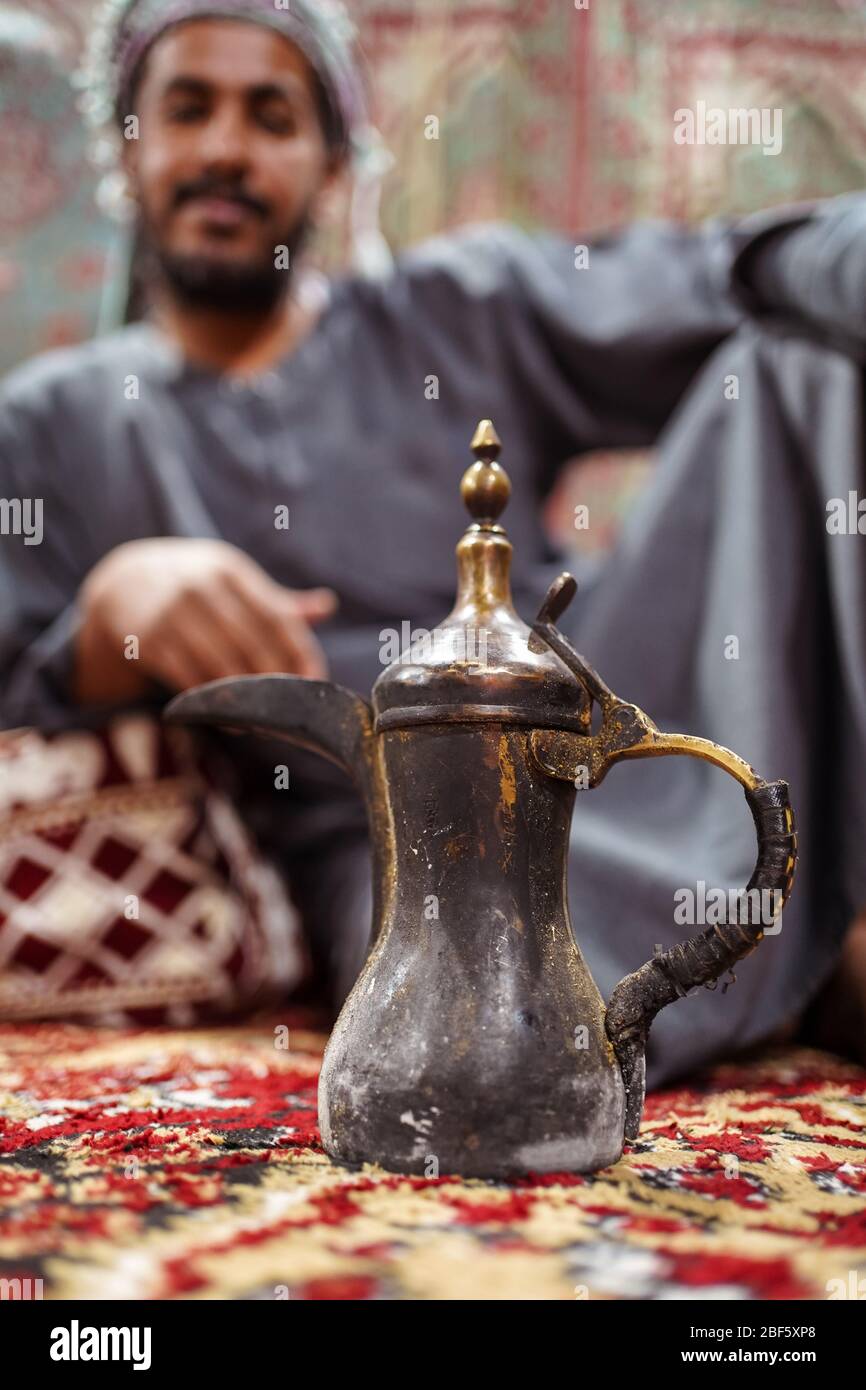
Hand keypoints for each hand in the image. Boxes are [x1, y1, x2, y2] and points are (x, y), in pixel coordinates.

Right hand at [74, 537, 336, 702]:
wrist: (122, 582)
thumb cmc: (193, 586)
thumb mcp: (230, 581)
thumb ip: (275, 601)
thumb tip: (327, 606)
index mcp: (231, 571)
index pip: (277, 616)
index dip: (300, 652)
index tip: (316, 681)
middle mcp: (201, 587)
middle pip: (252, 645)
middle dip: (276, 681)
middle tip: (291, 709)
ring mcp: (172, 613)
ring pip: (221, 666)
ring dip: (245, 700)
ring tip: (261, 721)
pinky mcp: (149, 640)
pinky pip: (190, 678)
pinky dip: (214, 703)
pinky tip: (229, 719)